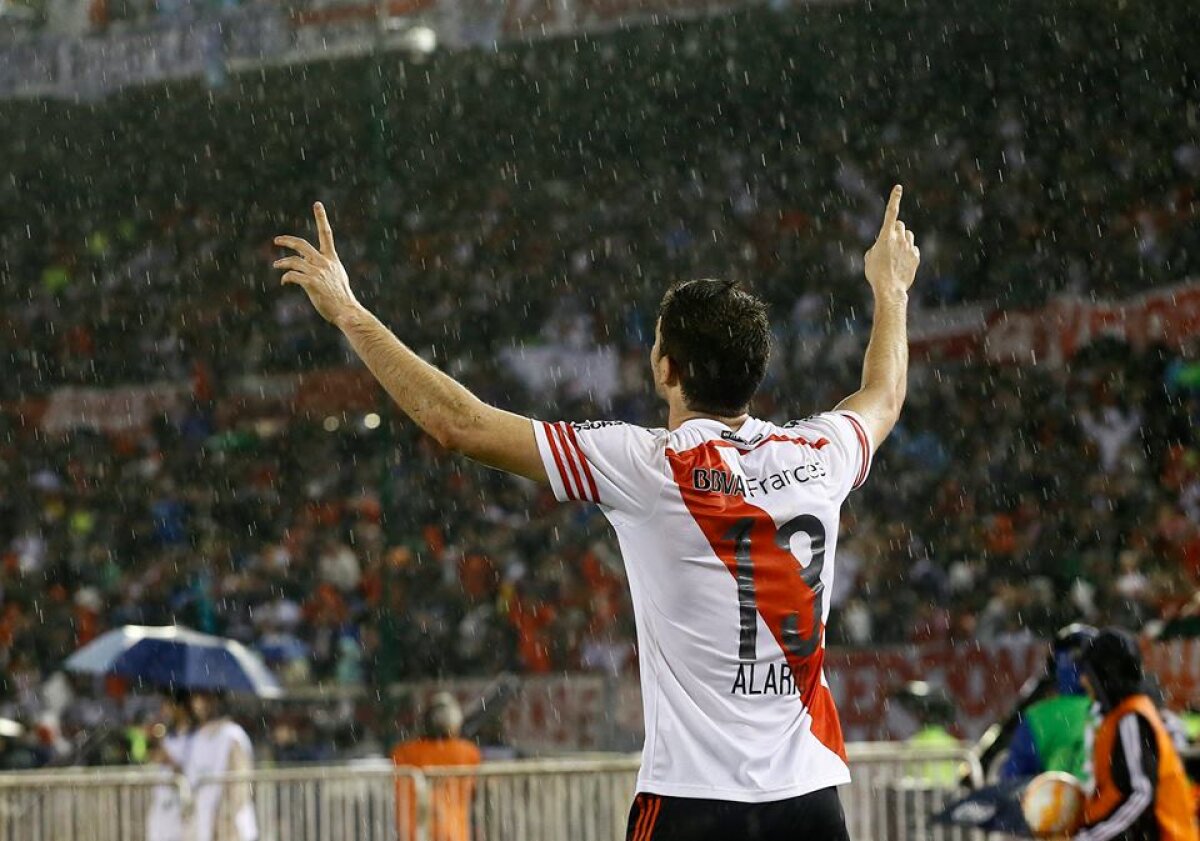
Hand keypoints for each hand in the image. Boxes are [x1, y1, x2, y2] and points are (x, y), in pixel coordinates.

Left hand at [274, 202, 360, 324]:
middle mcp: (324, 262)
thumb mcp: (336, 277)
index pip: (326, 234)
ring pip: (293, 261)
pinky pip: (292, 276)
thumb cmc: (341, 298)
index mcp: (332, 259)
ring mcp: (318, 272)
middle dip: (287, 241)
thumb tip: (306, 264)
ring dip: (282, 262)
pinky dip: (286, 277)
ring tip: (276, 265)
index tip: (317, 204)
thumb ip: (323, 267)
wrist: (347, 311)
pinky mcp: (311, 283)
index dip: (321, 218)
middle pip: (301, 245)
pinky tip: (284, 281)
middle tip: (277, 240)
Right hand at [864, 185, 919, 294]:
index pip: (891, 213)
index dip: (894, 199)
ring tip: (895, 254)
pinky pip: (913, 248)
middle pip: (900, 224)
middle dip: (895, 229)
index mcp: (885, 236)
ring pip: (908, 234)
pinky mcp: (916, 256)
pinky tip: (901, 263)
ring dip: (902, 239)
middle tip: (889, 242)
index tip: (898, 188)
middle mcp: (899, 238)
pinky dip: (908, 252)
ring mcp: (909, 246)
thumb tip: (884, 246)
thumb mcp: (869, 257)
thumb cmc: (875, 273)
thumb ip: (877, 246)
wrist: (890, 288)